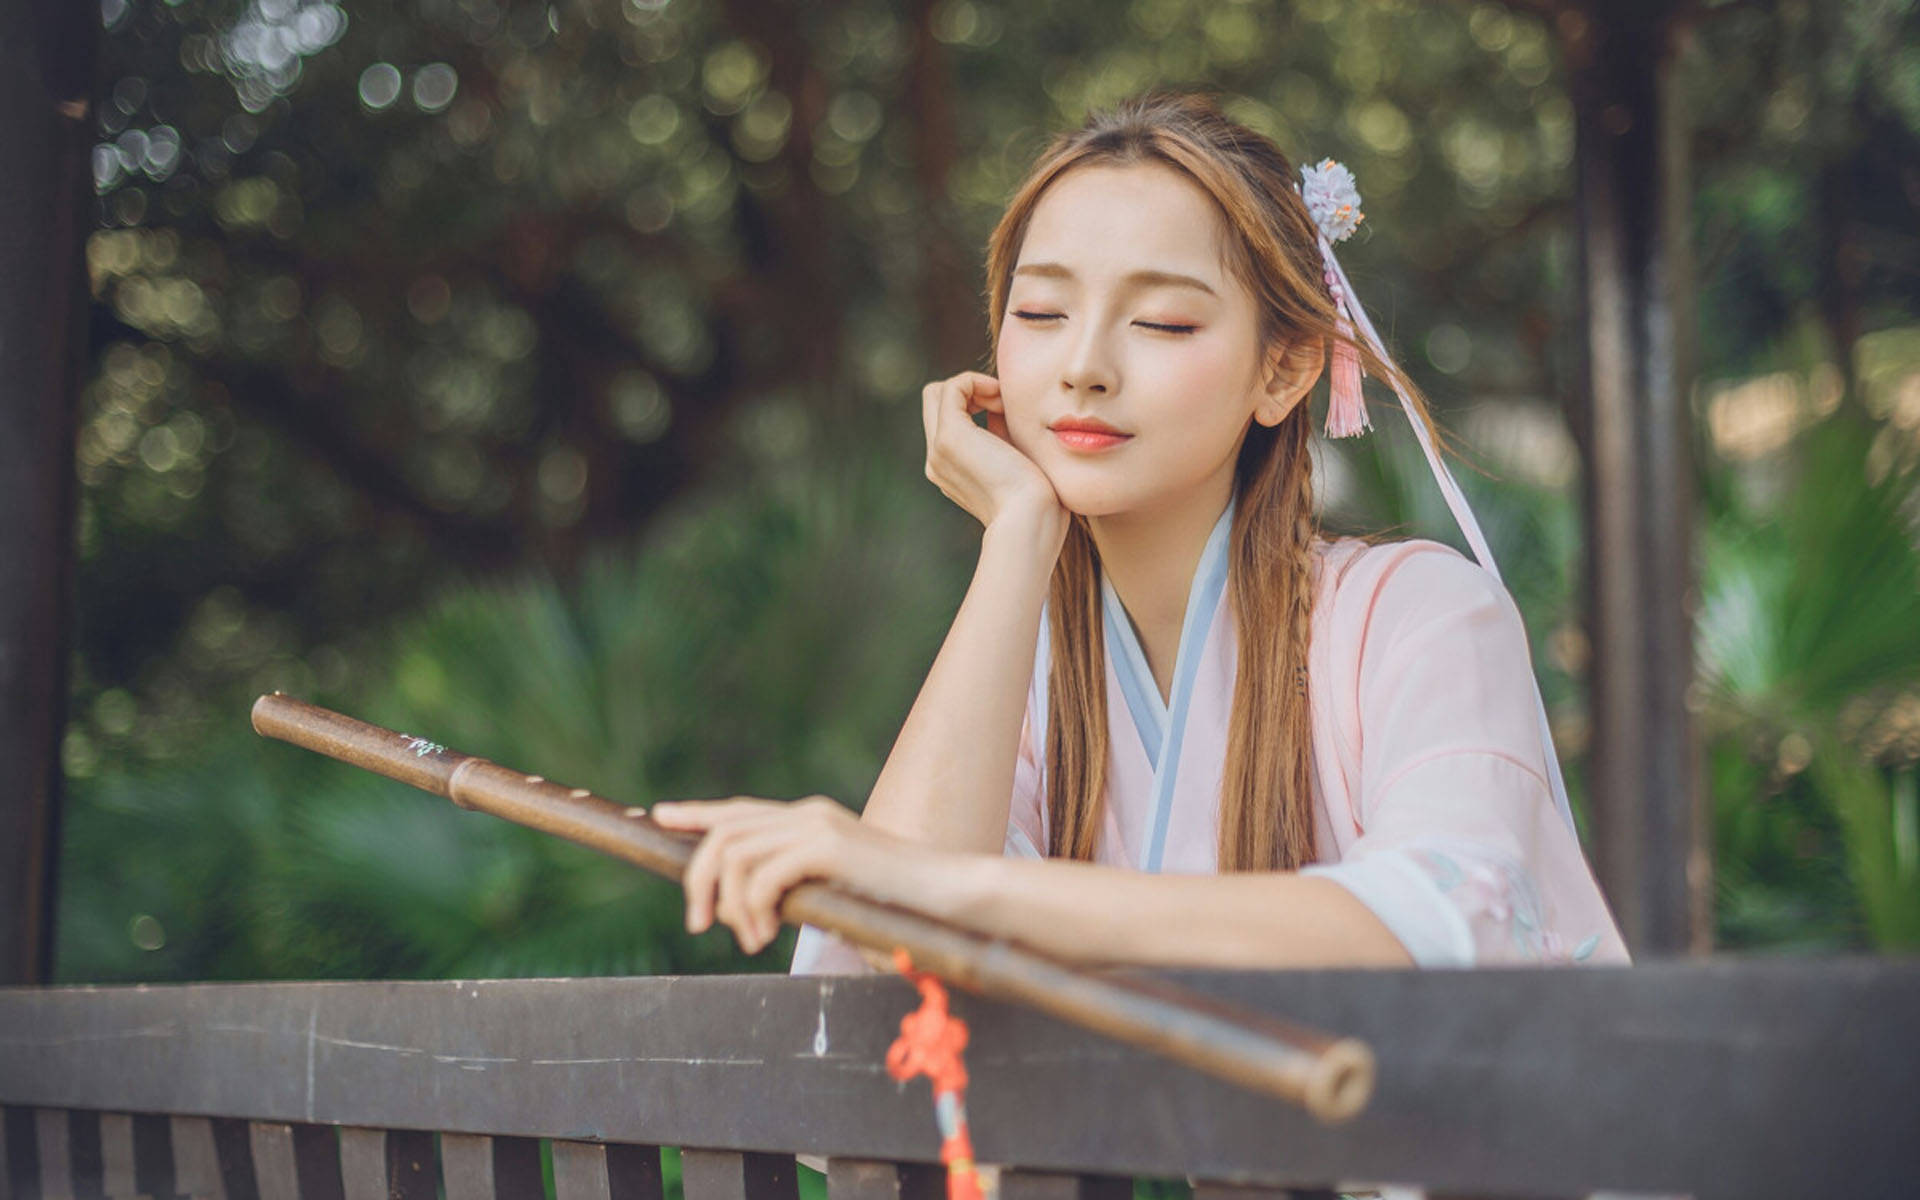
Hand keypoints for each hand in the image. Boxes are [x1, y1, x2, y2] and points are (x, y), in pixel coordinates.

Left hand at [650, 795, 933, 956]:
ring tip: (752, 939)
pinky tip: (768, 934)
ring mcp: (818, 827)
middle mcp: (810, 815)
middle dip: (698, 879)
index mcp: (812, 821)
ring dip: (730, 904)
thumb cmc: (900, 909)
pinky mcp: (827, 847)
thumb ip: (799, 893)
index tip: (662, 817)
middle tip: (700, 924)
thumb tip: (758, 912)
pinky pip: (761, 873)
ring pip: (734, 854)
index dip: (697, 813)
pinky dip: (753, 908)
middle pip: (724, 832)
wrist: (948, 899)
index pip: (740, 811)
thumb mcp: (837, 896)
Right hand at [921, 371, 1066, 543]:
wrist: (1031, 520)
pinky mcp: (950, 437)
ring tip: (1003, 404)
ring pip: (938, 392)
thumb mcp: (1014, 462)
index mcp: (949, 470)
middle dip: (968, 392)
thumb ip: (1000, 436)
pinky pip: (954, 387)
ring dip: (974, 386)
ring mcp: (939, 450)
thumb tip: (997, 408)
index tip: (1006, 412)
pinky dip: (977, 381)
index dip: (973, 403)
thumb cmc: (1035, 500)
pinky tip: (1001, 398)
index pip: (945, 420)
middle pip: (934, 403)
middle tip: (1003, 405)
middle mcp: (936, 461)